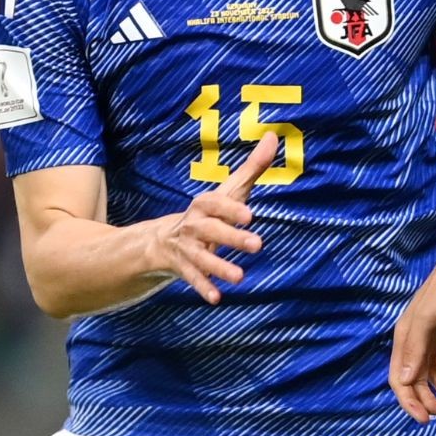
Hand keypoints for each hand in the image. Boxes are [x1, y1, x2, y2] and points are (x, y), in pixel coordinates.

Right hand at [149, 133, 278, 303]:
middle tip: (257, 245)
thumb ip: (252, 168)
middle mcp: (193, 224)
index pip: (215, 202)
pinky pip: (192, 278)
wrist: (162, 240)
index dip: (231, 208)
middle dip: (231, 237)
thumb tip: (273, 137)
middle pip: (210, 230)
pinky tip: (217, 298)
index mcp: (205, 204)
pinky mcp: (183, 267)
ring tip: (240, 278)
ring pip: (200, 257)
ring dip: (219, 267)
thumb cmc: (209, 213)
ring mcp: (186, 247)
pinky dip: (203, 288)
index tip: (250, 216)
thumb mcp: (229, 192)